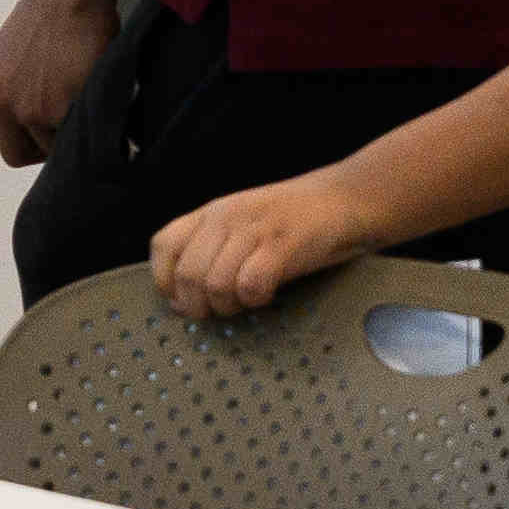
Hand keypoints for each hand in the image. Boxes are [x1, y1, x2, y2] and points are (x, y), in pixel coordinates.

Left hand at [0, 0, 105, 167]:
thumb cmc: (52, 11)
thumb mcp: (12, 51)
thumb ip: (14, 85)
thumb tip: (28, 117)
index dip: (16, 136)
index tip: (36, 131)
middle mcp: (4, 101)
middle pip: (14, 153)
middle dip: (39, 149)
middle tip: (62, 133)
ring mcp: (32, 108)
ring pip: (49, 148)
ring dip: (67, 135)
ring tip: (84, 110)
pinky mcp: (61, 109)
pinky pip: (74, 136)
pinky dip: (87, 127)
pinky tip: (96, 107)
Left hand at [150, 179, 365, 319]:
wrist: (344, 198)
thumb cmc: (293, 219)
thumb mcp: (242, 223)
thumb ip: (212, 250)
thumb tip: (182, 298)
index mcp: (212, 212)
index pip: (164, 244)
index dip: (165, 280)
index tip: (181, 300)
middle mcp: (226, 217)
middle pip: (188, 275)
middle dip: (199, 306)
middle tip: (221, 310)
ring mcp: (254, 229)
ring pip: (215, 284)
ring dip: (229, 305)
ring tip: (247, 301)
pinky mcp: (282, 244)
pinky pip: (251, 285)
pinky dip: (256, 300)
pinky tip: (268, 295)